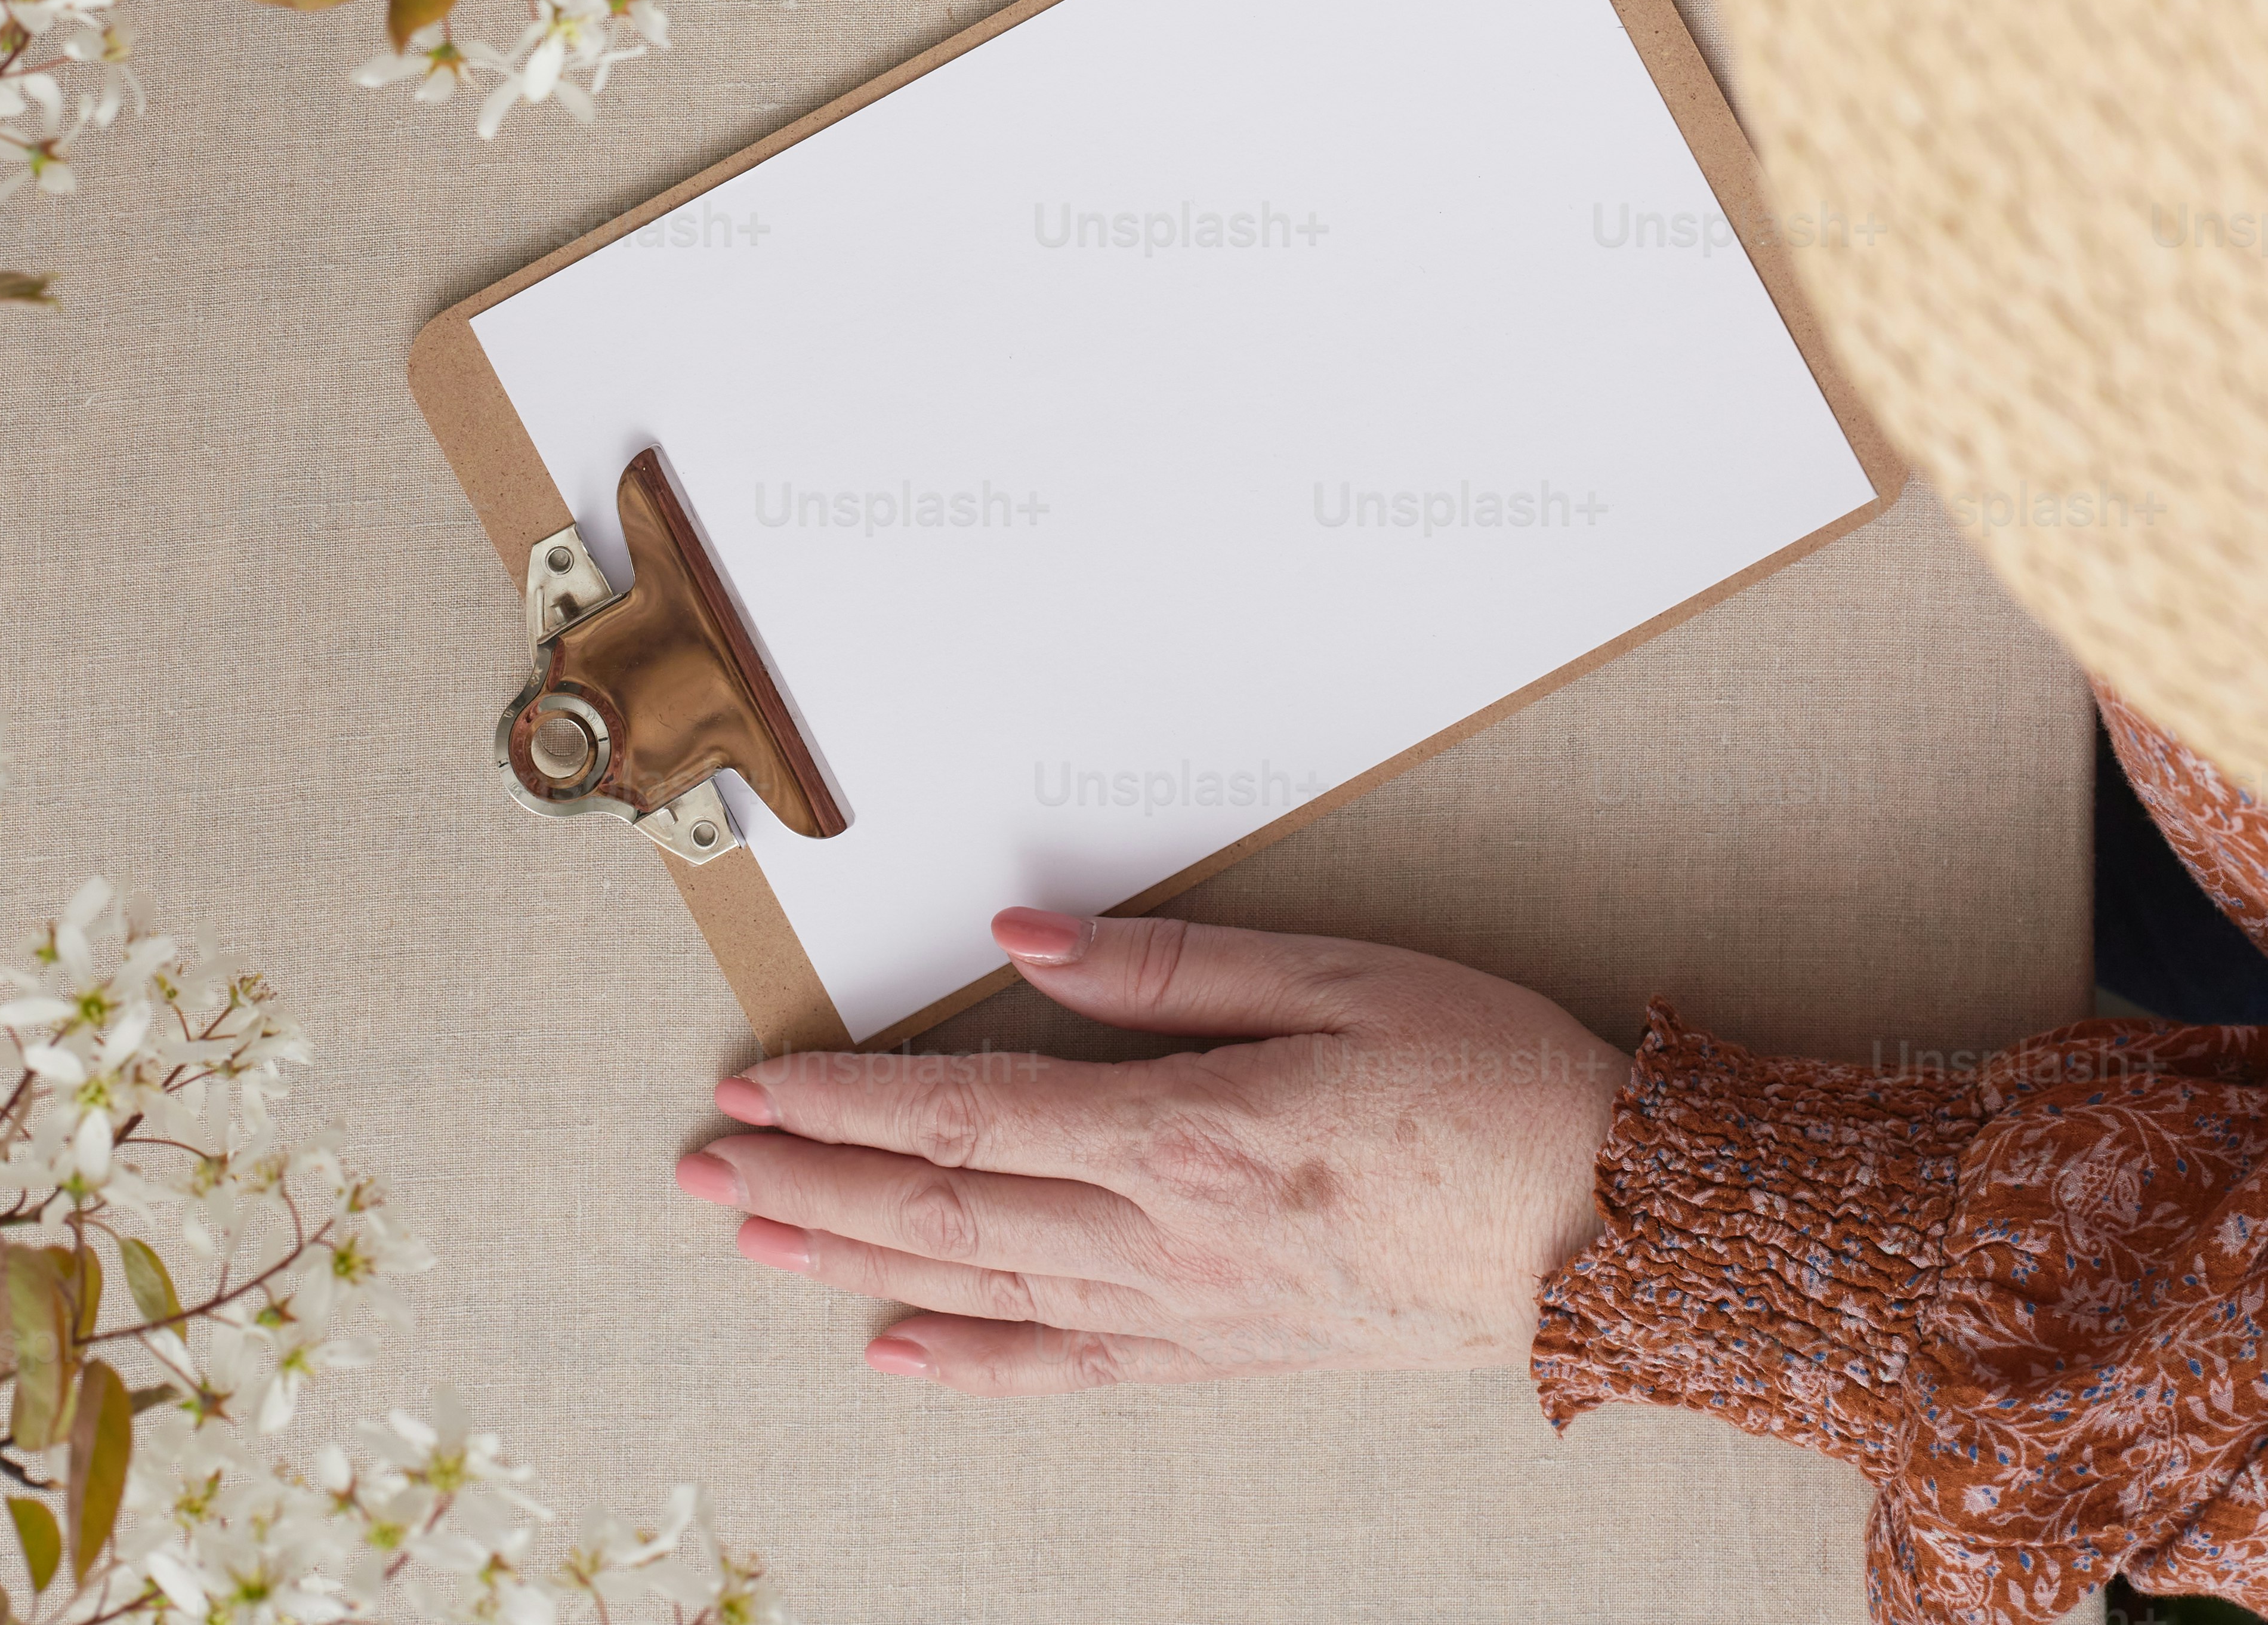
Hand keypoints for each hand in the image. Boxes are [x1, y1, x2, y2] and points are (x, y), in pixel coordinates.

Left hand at [673, 906, 1622, 1393]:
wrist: (1606, 1227)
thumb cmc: (1490, 1078)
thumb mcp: (1340, 973)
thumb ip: (1167, 966)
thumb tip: (1021, 943)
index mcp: (1193, 1134)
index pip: (970, 1118)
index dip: (849, 1104)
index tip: (759, 1085)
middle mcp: (1172, 1240)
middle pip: (950, 1211)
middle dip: (812, 1187)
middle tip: (705, 1170)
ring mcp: (1198, 1313)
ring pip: (988, 1290)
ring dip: (858, 1266)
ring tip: (756, 1245)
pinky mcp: (1233, 1355)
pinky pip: (1076, 1369)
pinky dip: (979, 1365)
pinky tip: (904, 1354)